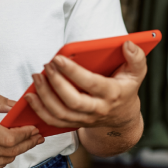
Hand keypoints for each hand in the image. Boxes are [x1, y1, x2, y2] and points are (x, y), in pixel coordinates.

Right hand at [0, 94, 42, 167]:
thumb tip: (14, 106)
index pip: (10, 137)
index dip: (26, 134)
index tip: (34, 128)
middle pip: (12, 149)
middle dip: (28, 142)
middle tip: (37, 135)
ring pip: (7, 158)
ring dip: (19, 150)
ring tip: (28, 141)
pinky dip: (7, 157)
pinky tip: (11, 149)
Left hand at [25, 41, 146, 130]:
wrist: (123, 118)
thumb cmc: (126, 88)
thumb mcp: (137, 73)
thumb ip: (136, 58)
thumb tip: (128, 44)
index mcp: (112, 94)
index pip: (91, 84)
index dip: (74, 72)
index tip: (58, 58)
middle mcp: (98, 110)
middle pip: (73, 101)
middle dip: (56, 83)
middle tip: (45, 66)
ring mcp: (85, 119)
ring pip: (60, 113)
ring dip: (44, 96)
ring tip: (36, 77)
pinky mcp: (74, 124)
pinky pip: (53, 121)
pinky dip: (40, 110)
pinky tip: (30, 96)